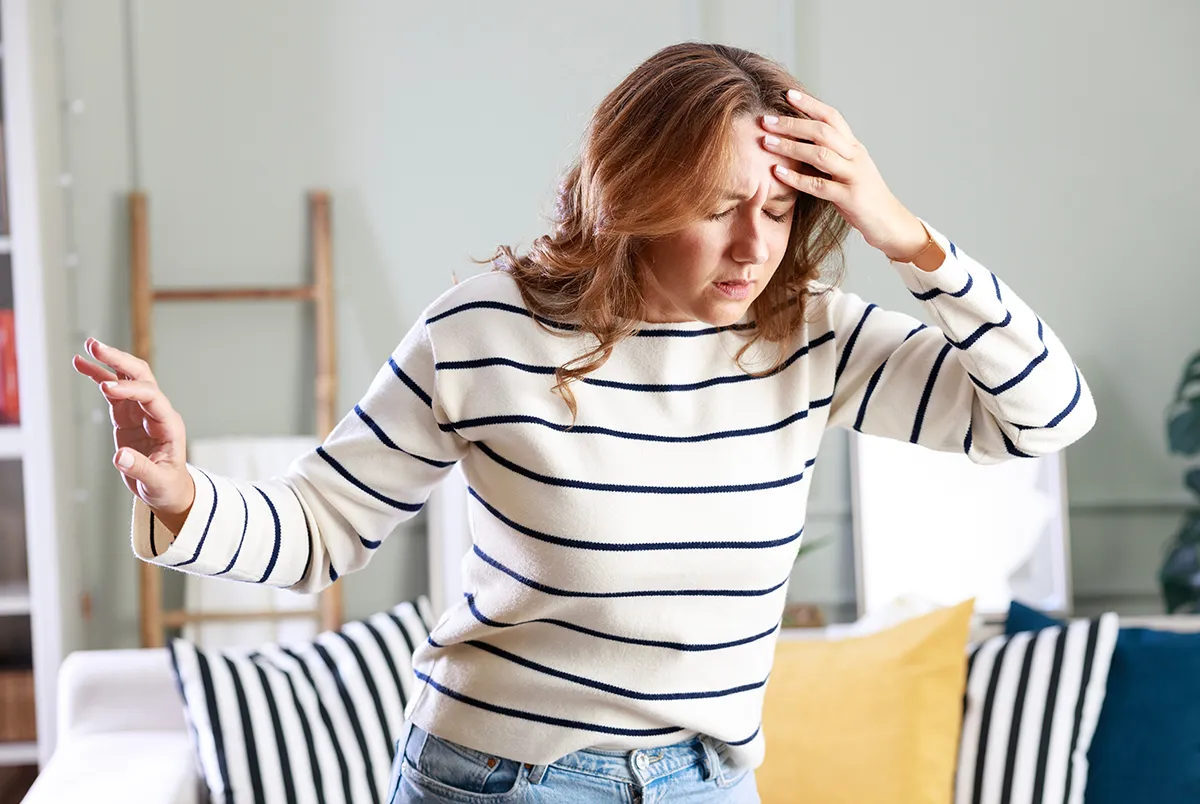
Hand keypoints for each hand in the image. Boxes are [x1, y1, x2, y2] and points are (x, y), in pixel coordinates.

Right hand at [72, 338, 194, 524]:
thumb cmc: (167, 486)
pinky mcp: (128, 415)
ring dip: (109, 361)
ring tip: (88, 346)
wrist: (167, 489)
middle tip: (97, 347)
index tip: (105, 387)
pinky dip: (98, 377)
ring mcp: (142, 411)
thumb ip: (141, 469)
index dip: (130, 389)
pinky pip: (113, 390)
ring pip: (127, 378)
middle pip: (142, 377)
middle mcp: (157, 412)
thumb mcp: (157, 482)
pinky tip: (82, 364)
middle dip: (120, 361)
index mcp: (169, 425)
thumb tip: (120, 456)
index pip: (151, 396)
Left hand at [761, 89, 930, 261]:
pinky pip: (819, 186)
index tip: (788, 94)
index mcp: (854, 147)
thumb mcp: (848, 169)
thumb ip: (829, 154)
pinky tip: (778, 172)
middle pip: (822, 131)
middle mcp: (855, 156)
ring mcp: (854, 176)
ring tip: (766, 142)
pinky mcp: (850, 197)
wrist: (889, 222)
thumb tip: (798, 141)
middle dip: (792, 124)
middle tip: (766, 120)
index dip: (810, 104)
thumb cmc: (862, 197)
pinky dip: (797, 178)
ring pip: (820, 154)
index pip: (832, 117)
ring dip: (790, 147)